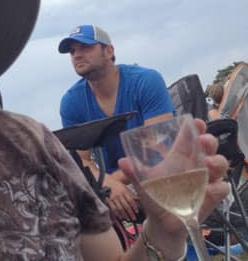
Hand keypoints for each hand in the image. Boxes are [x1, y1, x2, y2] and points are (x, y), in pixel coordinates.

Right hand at [104, 175, 138, 221]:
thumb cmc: (116, 185)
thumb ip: (131, 194)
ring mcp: (113, 197)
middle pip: (126, 206)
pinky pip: (113, 208)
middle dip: (130, 213)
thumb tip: (139, 199)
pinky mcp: (108, 200)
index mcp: (124, 190)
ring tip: (128, 219)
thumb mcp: (124, 187)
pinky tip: (120, 216)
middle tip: (134, 218)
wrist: (104, 181)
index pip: (131, 200)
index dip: (134, 207)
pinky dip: (117, 213)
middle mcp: (119, 194)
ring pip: (120, 208)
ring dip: (124, 214)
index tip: (137, 212)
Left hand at [119, 118, 228, 234]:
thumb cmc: (154, 196)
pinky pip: (220, 189)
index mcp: (179, 157)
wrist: (161, 221)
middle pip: (208, 148)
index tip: (196, 122)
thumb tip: (122, 161)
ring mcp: (204, 180)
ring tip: (208, 162)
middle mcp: (194, 165)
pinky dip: (218, 187)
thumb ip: (133, 172)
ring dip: (217, 161)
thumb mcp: (142, 183)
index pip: (189, 138)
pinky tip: (211, 188)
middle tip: (203, 141)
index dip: (194, 128)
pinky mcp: (211, 197)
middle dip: (209, 141)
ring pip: (219, 165)